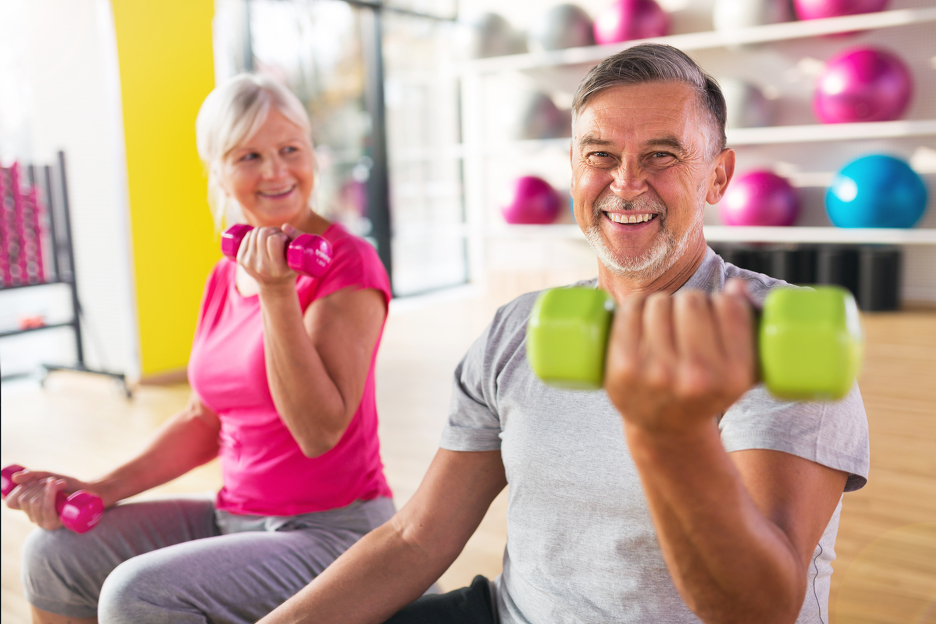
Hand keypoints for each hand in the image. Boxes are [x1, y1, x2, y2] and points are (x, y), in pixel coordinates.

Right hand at [4, 468, 92, 529]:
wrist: (92, 491)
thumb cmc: (70, 486)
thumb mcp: (49, 477)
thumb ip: (32, 476)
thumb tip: (14, 478)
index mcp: (29, 509)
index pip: (12, 502)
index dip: (20, 488)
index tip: (34, 480)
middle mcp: (35, 518)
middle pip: (25, 499)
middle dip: (39, 484)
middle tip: (53, 481)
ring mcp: (45, 523)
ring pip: (34, 502)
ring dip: (47, 486)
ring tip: (61, 483)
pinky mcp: (56, 524)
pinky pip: (46, 509)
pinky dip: (51, 492)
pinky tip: (58, 484)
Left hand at [236, 224, 300, 288]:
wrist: (274, 288)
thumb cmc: (290, 270)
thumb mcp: (299, 259)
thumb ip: (297, 240)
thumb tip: (284, 226)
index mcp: (276, 268)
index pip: (273, 240)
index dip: (281, 235)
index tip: (285, 239)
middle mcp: (261, 266)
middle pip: (262, 234)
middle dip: (273, 230)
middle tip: (279, 236)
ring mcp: (248, 263)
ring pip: (254, 233)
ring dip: (264, 230)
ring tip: (271, 237)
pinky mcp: (241, 259)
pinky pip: (247, 237)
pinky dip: (255, 234)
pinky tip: (262, 239)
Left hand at [604, 279, 756, 434]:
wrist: (665, 428)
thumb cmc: (706, 389)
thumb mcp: (739, 370)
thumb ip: (748, 326)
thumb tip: (737, 286)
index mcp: (733, 377)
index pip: (730, 307)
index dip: (723, 301)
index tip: (717, 313)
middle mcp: (697, 377)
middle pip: (693, 301)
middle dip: (691, 303)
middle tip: (687, 321)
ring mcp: (657, 373)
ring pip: (661, 302)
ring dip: (663, 304)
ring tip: (666, 324)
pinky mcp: (624, 367)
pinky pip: (631, 308)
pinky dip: (637, 304)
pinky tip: (642, 315)